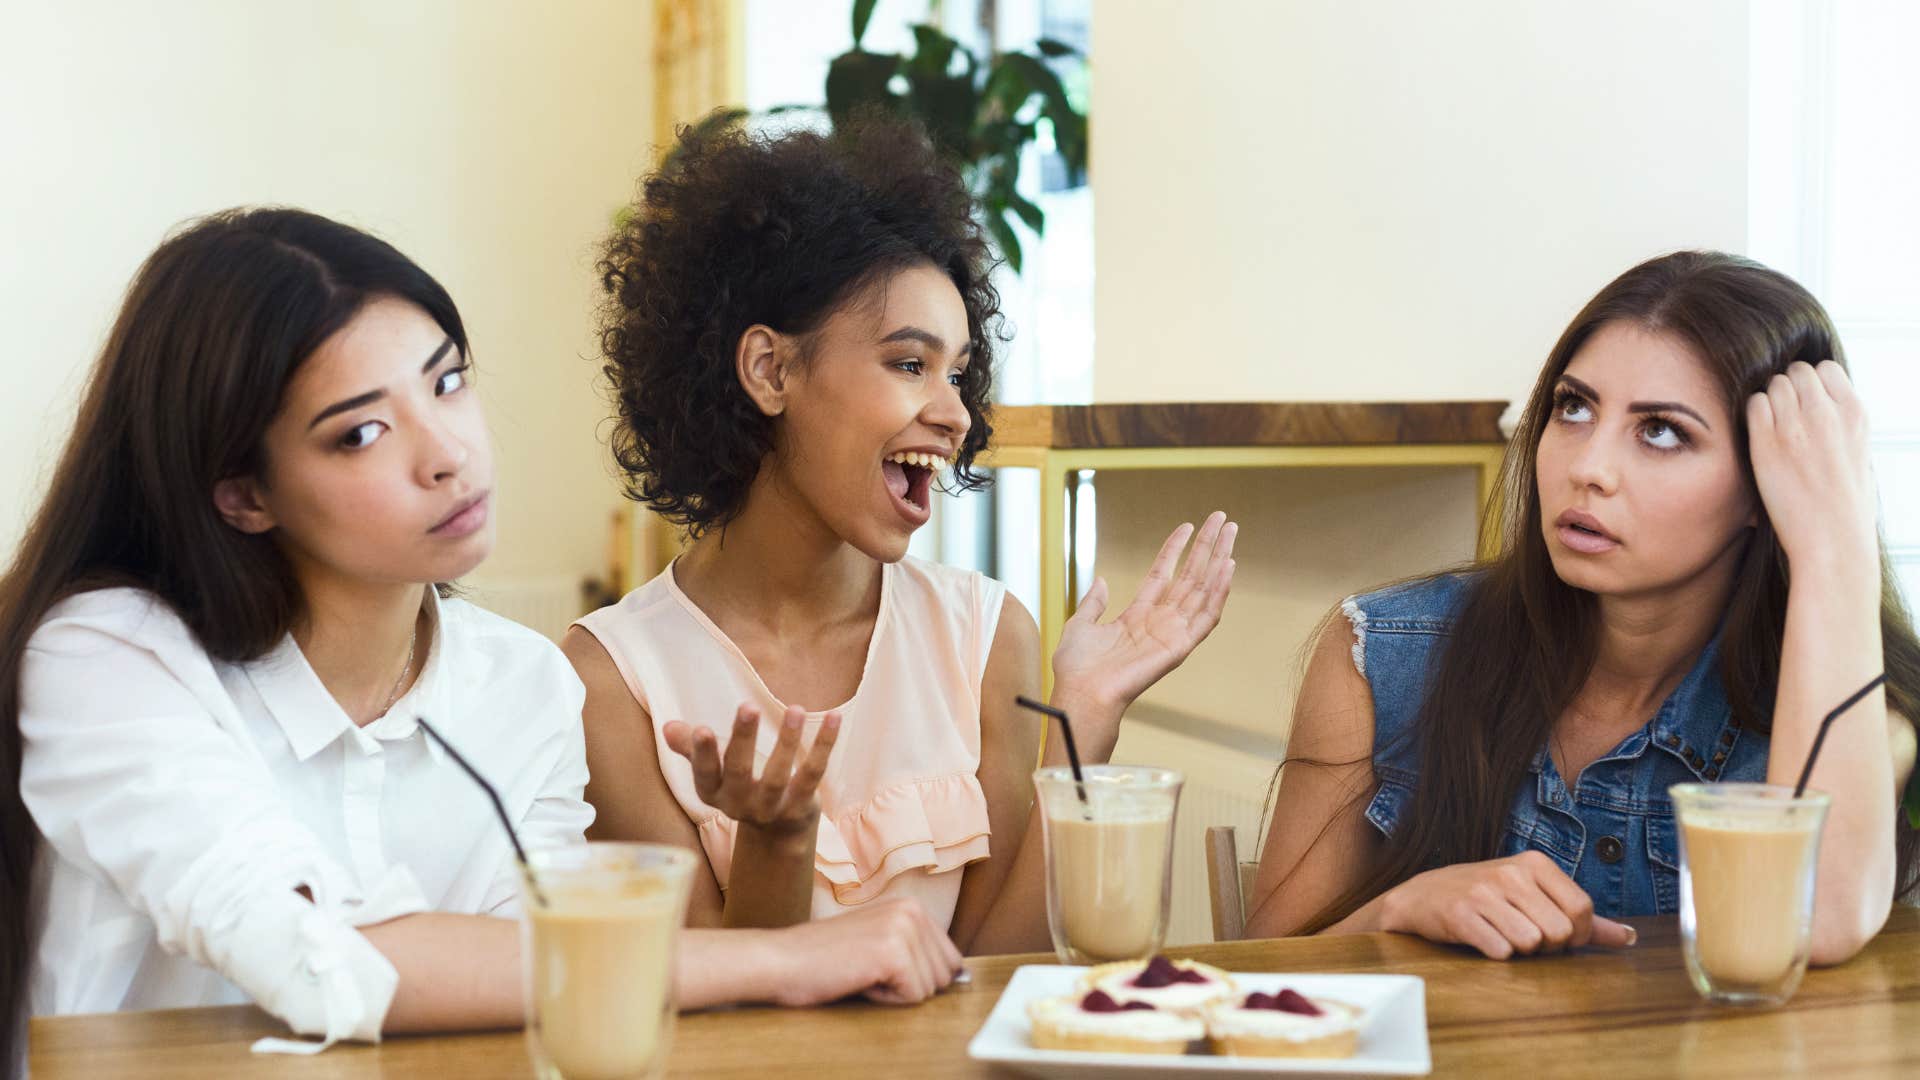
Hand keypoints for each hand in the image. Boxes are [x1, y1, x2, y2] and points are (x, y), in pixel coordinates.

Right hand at [662, 704, 838, 838]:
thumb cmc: (739, 784)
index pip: (704, 773)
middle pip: (739, 772)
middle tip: (747, 706)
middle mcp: (739, 805)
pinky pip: (813, 773)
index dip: (702, 754)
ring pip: (778, 775)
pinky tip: (834, 717)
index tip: (701, 728)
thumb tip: (668, 726)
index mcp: (713, 793)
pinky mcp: (800, 806)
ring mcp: (771, 809)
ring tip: (795, 709)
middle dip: (743, 739)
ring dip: (787, 741)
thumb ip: (691, 746)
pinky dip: (824, 745)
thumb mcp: (713, 769)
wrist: (777, 830)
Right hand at [765, 897, 964, 1005]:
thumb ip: (917, 952)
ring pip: (930, 989)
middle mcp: (912, 910)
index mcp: (912, 906)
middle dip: (907, 985)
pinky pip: (913, 997)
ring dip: (894, 992)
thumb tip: (960, 976)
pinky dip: (885, 999)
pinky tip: (859, 979)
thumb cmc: (823, 959)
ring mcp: (904, 929)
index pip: (950, 959)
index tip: (879, 966)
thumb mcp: (878, 942)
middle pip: (944, 976)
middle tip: (866, 970)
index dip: (916, 976)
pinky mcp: (893, 953)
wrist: (780, 960)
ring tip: (860, 972)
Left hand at [1049, 511, 1236, 722]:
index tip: (1186, 525)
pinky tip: (1228, 567)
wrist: (1082, 693)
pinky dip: (1219, 592)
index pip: (1163, 573)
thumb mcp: (1080, 625)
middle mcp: (1160, 621)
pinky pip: (1206, 616)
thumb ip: (1093, 602)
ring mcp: (1173, 633)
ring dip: (1219, 560)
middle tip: (1222, 519)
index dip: (1175, 548)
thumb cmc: (1077, 668)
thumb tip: (1100, 580)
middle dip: (1207, 547)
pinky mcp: (1181, 646)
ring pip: (1204, 589)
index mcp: (1138, 615)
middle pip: (1190, 576)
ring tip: (1231, 532)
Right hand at [1377, 851, 1636, 959]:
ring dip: (1520, 951)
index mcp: (1534, 863)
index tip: (1558, 936)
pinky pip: (1501, 952)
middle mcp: (1511, 873)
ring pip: (1531, 943)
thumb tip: (1631, 938)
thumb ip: (1584, 918)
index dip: (1576, 934)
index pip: (1582, 909)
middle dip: (1548, 946)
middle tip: (1525, 936)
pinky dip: (1496, 954)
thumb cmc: (1487, 897)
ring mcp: (1483, 893)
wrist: (1423, 896)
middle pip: (1560, 931)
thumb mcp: (1534, 895)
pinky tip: (1483, 941)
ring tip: (1502, 936)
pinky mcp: (1461, 915)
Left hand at [1747, 360, 1878, 571]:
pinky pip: (1752, 405)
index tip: (1807, 401)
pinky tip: (1760, 435)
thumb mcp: (1860, 454)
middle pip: (1795, 372)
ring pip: (1772, 385)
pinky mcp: (1766, 444)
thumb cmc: (1846, 505)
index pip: (1825, 369)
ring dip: (1769, 400)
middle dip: (1788, 387)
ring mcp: (1794, 427)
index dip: (1812, 382)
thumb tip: (1822, 405)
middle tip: (1785, 415)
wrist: (1832, 541)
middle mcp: (1825, 414)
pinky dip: (1753, 414)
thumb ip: (1842, 424)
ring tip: (1773, 427)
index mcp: (1855, 415)